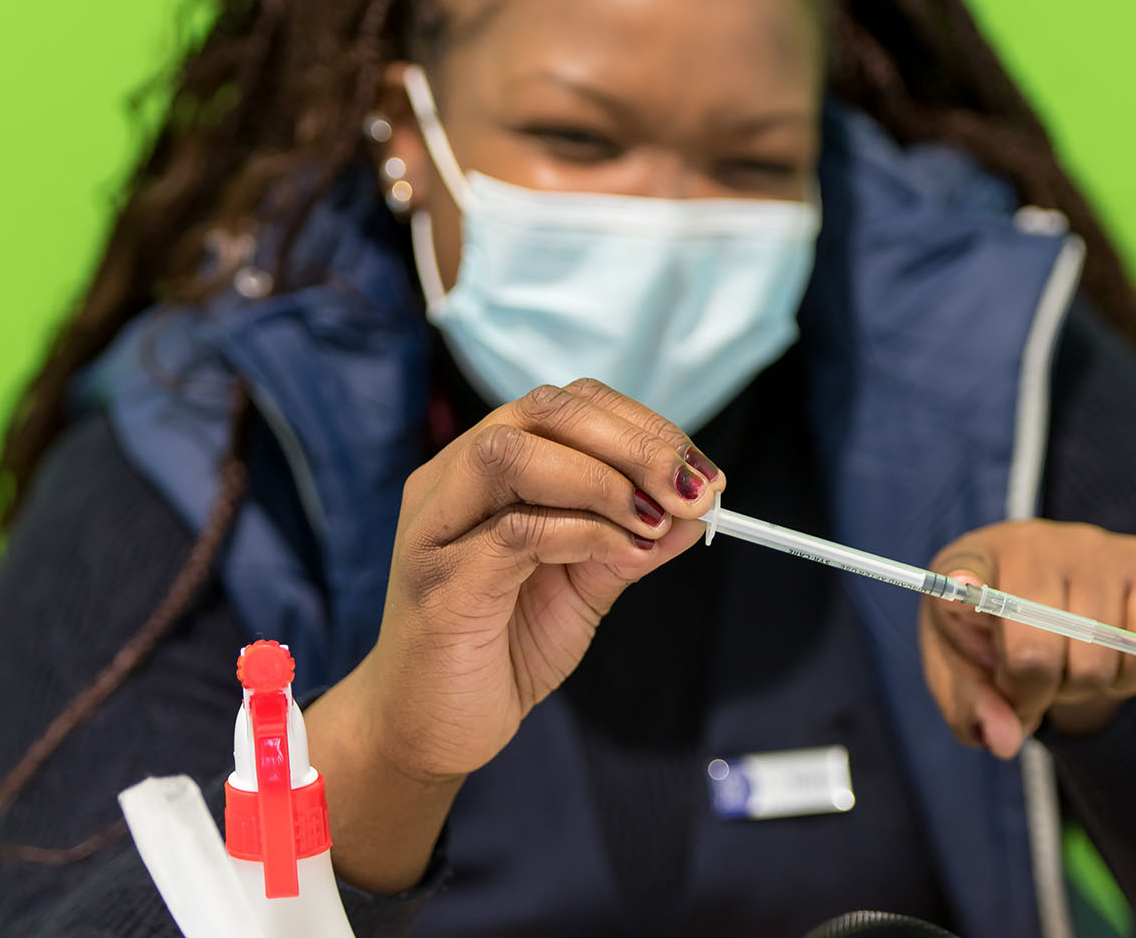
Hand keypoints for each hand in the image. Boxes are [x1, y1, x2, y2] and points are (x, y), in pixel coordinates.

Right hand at [305, 379, 722, 892]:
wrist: (431, 730)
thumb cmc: (501, 651)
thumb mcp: (584, 587)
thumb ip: (631, 543)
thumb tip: (699, 508)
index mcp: (485, 470)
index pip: (568, 406)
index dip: (644, 428)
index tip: (705, 474)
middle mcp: (451, 480)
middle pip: (544, 410)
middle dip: (635, 443)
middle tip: (694, 492)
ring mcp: (437, 525)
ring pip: (511, 451)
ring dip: (602, 479)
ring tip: (653, 522)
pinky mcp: (441, 581)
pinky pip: (514, 530)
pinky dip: (585, 533)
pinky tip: (626, 555)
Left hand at [919, 520, 1135, 755]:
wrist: (1049, 601)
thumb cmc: (995, 639)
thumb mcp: (965, 673)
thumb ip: (972, 708)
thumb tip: (1004, 741)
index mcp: (968, 565)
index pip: (965, 573)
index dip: (964, 584)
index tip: (960, 588)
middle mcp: (1030, 544)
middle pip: (1035, 656)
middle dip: (1032, 695)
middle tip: (1028, 684)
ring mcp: (1091, 547)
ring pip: (1097, 662)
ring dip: (1081, 689)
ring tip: (1065, 664)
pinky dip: (1131, 678)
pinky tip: (1108, 660)